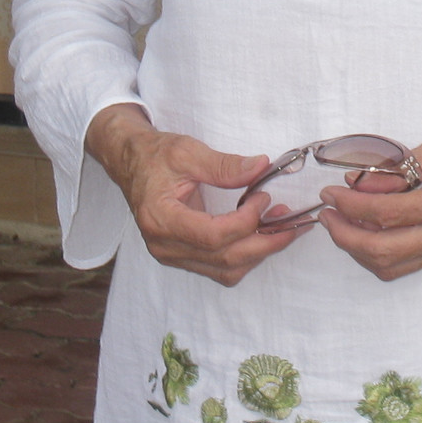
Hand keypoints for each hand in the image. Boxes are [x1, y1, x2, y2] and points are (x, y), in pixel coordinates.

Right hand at [85, 104, 303, 285]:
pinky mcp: (182, 256)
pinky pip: (220, 268)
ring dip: (258, 252)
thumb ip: (224, 165)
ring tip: (281, 226)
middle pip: (224, 259)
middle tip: (289, 221)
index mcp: (160, 219)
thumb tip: (260, 167)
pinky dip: (245, 255)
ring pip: (225, 270)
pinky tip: (261, 234)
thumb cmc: (155, 156)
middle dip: (263, 243)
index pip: (212, 236)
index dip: (245, 222)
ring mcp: (172, 255)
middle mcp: (164, 246)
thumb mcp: (187, 152)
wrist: (131, 163)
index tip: (263, 198)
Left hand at [317, 129, 421, 281]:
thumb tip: (358, 183)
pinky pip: (402, 265)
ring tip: (340, 223)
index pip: (385, 213)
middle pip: (381, 251)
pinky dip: (376, 254)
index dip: (350, 205)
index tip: (330, 193)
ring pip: (389, 266)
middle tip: (327, 214)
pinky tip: (365, 232)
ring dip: (356, 249)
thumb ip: (398, 168)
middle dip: (344, 235)